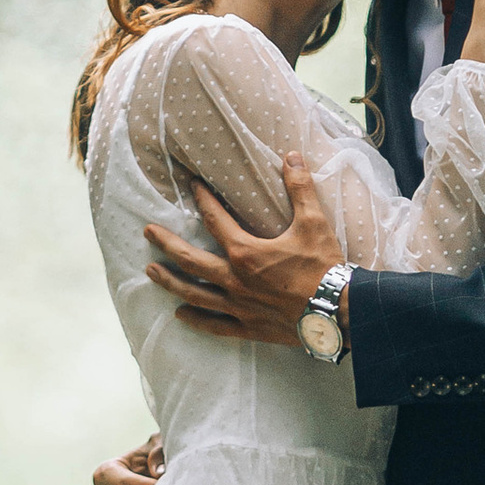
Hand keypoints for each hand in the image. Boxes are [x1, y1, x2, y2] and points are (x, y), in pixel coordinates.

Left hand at [146, 152, 340, 349]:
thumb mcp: (314, 222)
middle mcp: (234, 279)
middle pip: (190, 259)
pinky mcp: (248, 327)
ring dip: (170, 281)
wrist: (338, 311)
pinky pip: (214, 326)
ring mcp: (238, 306)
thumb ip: (299, 188)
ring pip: (194, 294)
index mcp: (245, 251)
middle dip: (166, 243)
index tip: (192, 185)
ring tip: (151, 272)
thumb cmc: (324, 267)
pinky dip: (196, 320)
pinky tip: (180, 315)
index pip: (214, 219)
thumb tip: (291, 156)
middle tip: (147, 232)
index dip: (202, 199)